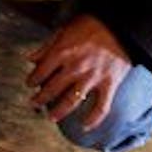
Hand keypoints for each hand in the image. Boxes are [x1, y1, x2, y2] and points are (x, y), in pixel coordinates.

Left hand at [26, 14, 130, 129]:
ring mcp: (92, 77)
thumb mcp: (65, 29)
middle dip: (40, 99)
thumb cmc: (92, 25)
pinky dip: (93, 119)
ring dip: (58, 112)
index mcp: (62, 52)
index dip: (33, 80)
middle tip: (34, 104)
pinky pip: (101, 107)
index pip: (41, 72)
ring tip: (50, 117)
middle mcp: (75, 67)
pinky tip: (85, 126)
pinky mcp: (109, 85)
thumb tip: (30, 59)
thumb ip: (47, 46)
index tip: (29, 85)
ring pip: (71, 101)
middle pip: (52, 89)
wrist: (122, 27)